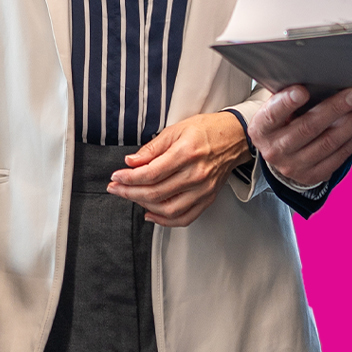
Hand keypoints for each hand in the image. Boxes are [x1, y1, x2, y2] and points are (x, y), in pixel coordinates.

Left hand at [107, 111, 249, 226]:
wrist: (235, 137)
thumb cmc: (207, 130)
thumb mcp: (176, 130)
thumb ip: (152, 148)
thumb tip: (130, 161)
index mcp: (186, 153)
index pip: (151, 173)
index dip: (129, 178)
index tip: (116, 177)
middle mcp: (196, 174)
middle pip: (155, 193)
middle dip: (129, 192)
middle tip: (115, 188)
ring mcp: (203, 190)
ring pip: (167, 209)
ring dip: (144, 206)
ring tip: (131, 197)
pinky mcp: (208, 199)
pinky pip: (184, 218)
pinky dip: (165, 221)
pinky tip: (151, 213)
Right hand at [246, 84, 351, 189]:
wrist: (280, 155)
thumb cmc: (282, 120)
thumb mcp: (276, 107)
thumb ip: (288, 94)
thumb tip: (317, 72)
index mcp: (261, 129)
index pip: (272, 115)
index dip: (286, 103)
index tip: (302, 90)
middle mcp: (275, 150)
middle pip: (308, 128)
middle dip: (336, 108)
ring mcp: (294, 166)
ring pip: (329, 143)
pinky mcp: (314, 175)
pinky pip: (340, 155)